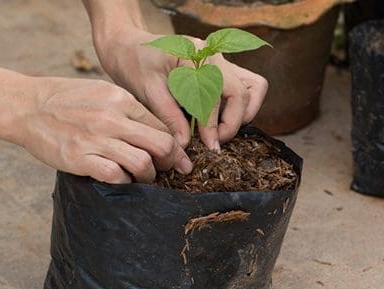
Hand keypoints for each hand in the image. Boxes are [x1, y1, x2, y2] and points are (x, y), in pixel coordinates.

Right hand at [15, 77, 191, 183]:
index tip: (176, 156)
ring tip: (144, 177)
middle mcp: (112, 118)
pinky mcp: (80, 158)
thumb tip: (158, 128)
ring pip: (142, 163)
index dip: (174, 145)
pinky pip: (115, 175)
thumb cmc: (68, 99)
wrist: (27, 106)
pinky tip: (122, 179)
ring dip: (149, 175)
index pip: (162, 126)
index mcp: (122, 100)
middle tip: (167, 169)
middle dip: (170, 161)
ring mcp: (96, 139)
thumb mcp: (103, 92)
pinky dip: (125, 181)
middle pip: (161, 145)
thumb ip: (130, 109)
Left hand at [95, 27, 267, 150]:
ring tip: (221, 130)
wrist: (129, 46)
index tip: (211, 147)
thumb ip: (169, 116)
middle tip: (216, 142)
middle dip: (233, 122)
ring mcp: (222, 60)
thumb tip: (186, 144)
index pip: (215, 96)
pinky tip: (219, 120)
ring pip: (254, 87)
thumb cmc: (134, 64)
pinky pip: (246, 86)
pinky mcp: (223, 69)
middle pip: (243, 92)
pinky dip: (241, 106)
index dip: (213, 125)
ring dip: (244, 112)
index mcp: (195, 54)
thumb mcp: (146, 90)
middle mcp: (214, 54)